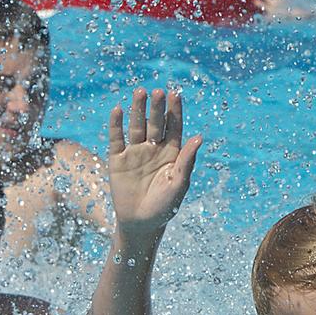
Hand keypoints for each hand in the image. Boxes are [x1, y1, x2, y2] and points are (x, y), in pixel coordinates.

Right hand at [106, 87, 200, 236]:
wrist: (140, 224)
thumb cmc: (165, 206)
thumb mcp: (179, 183)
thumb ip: (187, 160)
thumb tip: (199, 137)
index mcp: (172, 153)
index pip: (173, 126)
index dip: (174, 111)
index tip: (176, 94)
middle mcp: (154, 148)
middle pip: (155, 122)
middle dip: (157, 107)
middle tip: (158, 91)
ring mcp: (135, 152)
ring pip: (136, 125)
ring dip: (138, 109)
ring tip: (140, 92)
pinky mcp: (118, 160)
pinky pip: (117, 139)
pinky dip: (116, 124)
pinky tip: (118, 110)